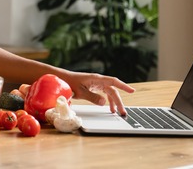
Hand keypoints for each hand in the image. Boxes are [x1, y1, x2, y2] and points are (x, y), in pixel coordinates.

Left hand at [15, 71, 134, 115]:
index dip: (124, 86)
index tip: (132, 91)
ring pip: (109, 92)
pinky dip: (107, 100)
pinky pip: (103, 93)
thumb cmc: (69, 83)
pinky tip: (108, 107)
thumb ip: (92, 97)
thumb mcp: (80, 92)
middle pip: (113, 90)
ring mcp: (95, 83)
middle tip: (123, 112)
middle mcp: (98, 80)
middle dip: (119, 101)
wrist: (59, 79)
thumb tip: (104, 102)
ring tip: (116, 112)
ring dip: (113, 102)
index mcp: (97, 79)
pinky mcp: (92, 86)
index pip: (113, 82)